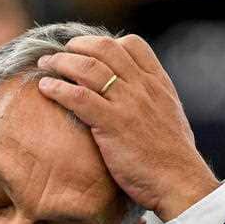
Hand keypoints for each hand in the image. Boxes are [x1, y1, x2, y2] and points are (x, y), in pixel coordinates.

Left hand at [37, 34, 219, 221]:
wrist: (179, 181)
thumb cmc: (173, 159)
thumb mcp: (170, 118)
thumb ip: (154, 103)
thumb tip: (139, 102)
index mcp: (158, 84)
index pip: (133, 45)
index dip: (107, 42)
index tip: (89, 50)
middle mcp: (142, 87)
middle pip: (105, 49)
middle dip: (78, 46)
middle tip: (61, 52)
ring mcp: (127, 104)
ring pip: (88, 68)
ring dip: (61, 62)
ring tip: (46, 64)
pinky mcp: (111, 124)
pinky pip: (78, 96)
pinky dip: (58, 88)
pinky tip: (45, 88)